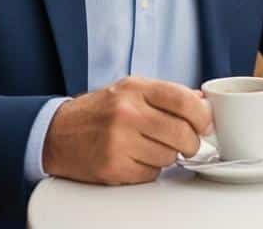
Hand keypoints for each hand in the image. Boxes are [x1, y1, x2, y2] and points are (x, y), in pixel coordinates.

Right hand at [43, 77, 212, 184]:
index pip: (184, 100)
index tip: (205, 124)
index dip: (202, 115)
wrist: (57, 133)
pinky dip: (150, 170)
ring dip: (168, 156)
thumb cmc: (100, 111)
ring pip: (169, 156)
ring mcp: (118, 141)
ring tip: (151, 147)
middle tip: (186, 142)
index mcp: (135, 89)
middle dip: (191, 142)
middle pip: (182, 132)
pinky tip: (136, 158)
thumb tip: (204, 102)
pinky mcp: (112, 168)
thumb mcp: (131, 90)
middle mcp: (126, 113)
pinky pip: (151, 174)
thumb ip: (168, 94)